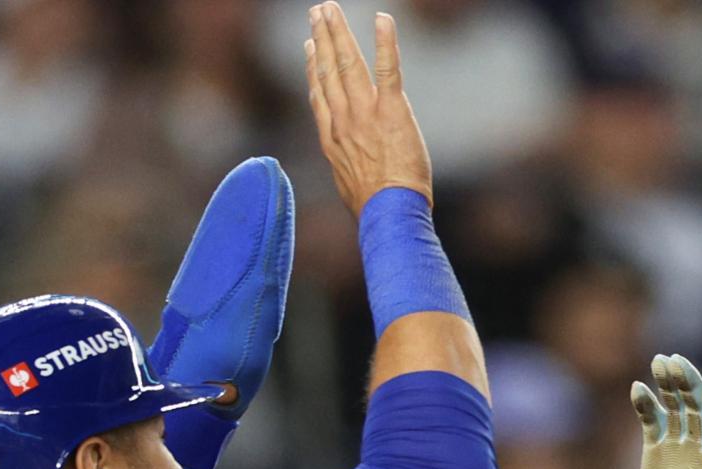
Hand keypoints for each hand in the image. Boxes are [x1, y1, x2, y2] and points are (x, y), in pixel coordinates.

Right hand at [304, 3, 433, 215]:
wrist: (388, 215)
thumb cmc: (375, 210)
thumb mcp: (349, 187)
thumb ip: (348, 166)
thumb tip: (354, 170)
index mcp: (331, 139)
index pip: (319, 95)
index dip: (313, 67)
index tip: (309, 47)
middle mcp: (342, 121)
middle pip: (327, 70)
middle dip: (322, 37)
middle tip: (317, 12)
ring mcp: (365, 114)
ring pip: (347, 64)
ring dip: (338, 32)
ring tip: (330, 9)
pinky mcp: (391, 111)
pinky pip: (387, 69)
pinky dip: (385, 42)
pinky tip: (382, 18)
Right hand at [631, 354, 701, 468]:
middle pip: (700, 409)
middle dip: (690, 384)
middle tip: (676, 361)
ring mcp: (680, 450)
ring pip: (677, 409)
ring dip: (669, 385)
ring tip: (659, 361)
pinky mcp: (657, 454)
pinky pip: (652, 423)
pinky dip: (645, 405)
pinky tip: (638, 388)